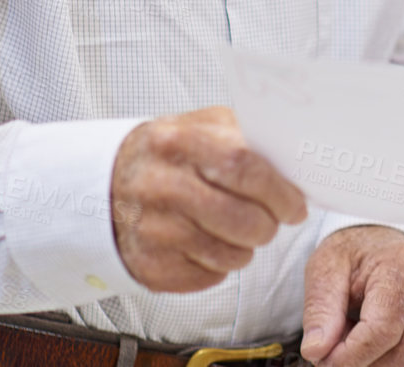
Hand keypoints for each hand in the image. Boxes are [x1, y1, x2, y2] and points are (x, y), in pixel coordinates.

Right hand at [110, 106, 306, 291]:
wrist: (108, 186)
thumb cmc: (169, 156)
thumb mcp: (200, 128)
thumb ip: (245, 139)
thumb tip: (295, 165)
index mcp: (179, 142)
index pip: (244, 167)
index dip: (280, 191)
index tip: (295, 204)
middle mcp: (161, 187)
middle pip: (242, 219)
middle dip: (269, 225)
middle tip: (272, 220)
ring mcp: (153, 230)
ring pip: (231, 254)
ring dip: (247, 246)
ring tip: (236, 228)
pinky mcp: (151, 266)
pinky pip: (210, 276)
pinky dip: (220, 264)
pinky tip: (207, 242)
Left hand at [301, 225, 403, 366]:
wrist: (381, 246)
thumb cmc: (355, 253)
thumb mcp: (326, 268)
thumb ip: (320, 309)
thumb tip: (317, 350)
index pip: (383, 330)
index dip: (350, 355)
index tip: (322, 358)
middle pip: (395, 354)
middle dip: (356, 362)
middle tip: (328, 350)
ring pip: (402, 364)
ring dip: (368, 362)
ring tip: (348, 335)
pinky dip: (382, 361)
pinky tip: (368, 340)